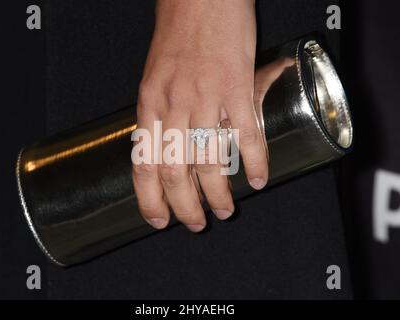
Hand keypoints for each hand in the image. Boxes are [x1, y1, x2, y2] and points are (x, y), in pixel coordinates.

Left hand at [132, 0, 267, 231]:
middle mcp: (174, 105)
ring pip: (210, 161)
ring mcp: (207, 98)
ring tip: (225, 210)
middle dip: (185, 207)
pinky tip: (257, 179)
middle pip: (176, 172)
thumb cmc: (178, 35)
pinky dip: (254, 162)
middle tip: (195, 224)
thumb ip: (158, 115)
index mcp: (150, 104)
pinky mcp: (237, 87)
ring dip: (218, 193)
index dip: (149, 199)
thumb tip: (162, 150)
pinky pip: (246, 134)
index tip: (157, 221)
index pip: (143, 165)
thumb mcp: (154, 78)